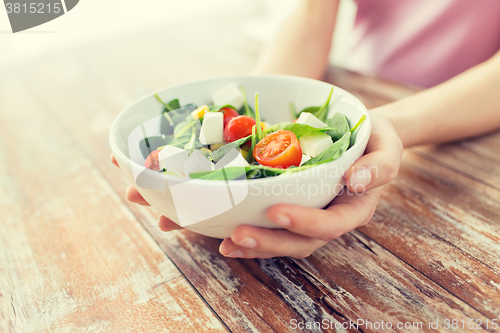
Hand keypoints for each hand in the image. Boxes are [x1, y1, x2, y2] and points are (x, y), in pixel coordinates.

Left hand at [218, 113, 402, 258]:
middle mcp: (330, 218)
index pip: (330, 224)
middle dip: (270, 242)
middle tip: (238, 235)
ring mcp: (309, 216)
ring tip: (227, 243)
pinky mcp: (292, 208)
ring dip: (255, 245)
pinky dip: (250, 231)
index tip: (275, 212)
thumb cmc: (375, 138)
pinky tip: (224, 233)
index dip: (304, 223)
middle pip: (301, 242)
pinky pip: (272, 227)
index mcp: (354, 208)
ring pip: (283, 240)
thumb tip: (355, 180)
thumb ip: (381, 164)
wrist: (361, 135)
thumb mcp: (388, 145)